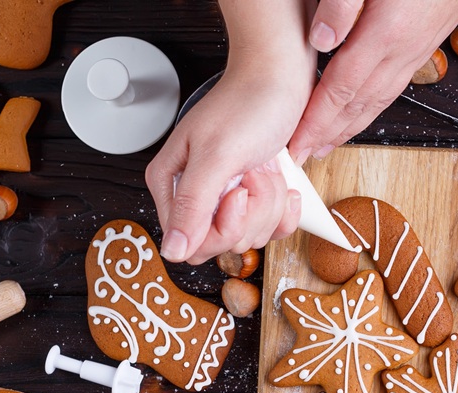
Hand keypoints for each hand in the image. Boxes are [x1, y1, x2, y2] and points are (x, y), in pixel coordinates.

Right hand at [145, 31, 315, 262]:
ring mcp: (227, 200)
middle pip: (222, 243)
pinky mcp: (255, 200)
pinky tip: (285, 183)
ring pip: (250, 236)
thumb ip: (192, 205)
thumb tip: (172, 251)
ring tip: (265, 167)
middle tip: (252, 173)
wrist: (281, 77)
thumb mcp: (216, 156)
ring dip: (269, 203)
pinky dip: (286, 209)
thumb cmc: (248, 104)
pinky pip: (271, 230)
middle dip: (251, 212)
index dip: (221, 228)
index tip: (237, 193)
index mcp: (171, 185)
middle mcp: (196, 196)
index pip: (190, 245)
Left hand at [289, 0, 457, 162]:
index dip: (315, 121)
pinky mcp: (427, 43)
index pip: (339, 89)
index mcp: (384, 33)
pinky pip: (394, 86)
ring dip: (351, 126)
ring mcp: (417, 50)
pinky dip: (373, 106)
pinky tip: (363, 109)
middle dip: (328, 134)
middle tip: (305, 155)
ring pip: (379, 100)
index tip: (296, 144)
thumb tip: (321, 40)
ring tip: (329, 142)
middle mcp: (403, 50)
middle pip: (357, 104)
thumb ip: (343, 2)